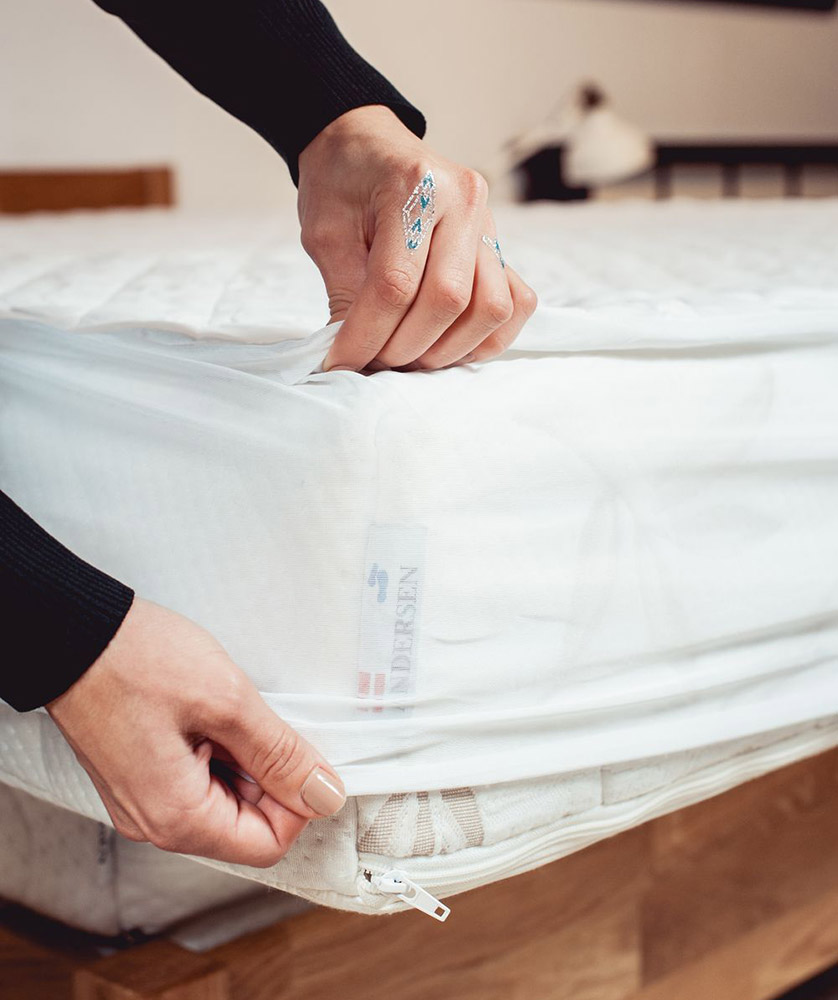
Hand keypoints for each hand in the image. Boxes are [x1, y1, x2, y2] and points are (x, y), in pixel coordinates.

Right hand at [47, 597, 344, 866]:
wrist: (74, 632)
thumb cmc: (136, 660)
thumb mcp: (226, 702)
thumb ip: (280, 755)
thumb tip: (323, 794)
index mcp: (177, 818)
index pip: (268, 845)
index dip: (296, 801)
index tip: (300, 754)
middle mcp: (156, 822)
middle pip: (246, 824)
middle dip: (268, 774)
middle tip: (256, 720)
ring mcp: (146, 800)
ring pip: (226, 798)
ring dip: (244, 757)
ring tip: (226, 710)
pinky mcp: (143, 775)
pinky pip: (199, 779)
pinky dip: (219, 748)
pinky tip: (210, 711)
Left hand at [297, 105, 537, 372]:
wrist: (366, 145)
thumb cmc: (342, 183)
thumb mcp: (325, 233)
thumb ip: (345, 294)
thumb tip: (354, 357)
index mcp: (415, 186)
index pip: (396, 283)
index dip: (367, 335)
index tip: (341, 363)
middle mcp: (465, 201)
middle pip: (449, 300)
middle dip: (405, 347)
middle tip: (372, 362)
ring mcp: (491, 225)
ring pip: (490, 309)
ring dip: (446, 350)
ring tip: (407, 356)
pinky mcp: (501, 247)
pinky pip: (516, 305)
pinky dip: (484, 338)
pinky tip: (445, 343)